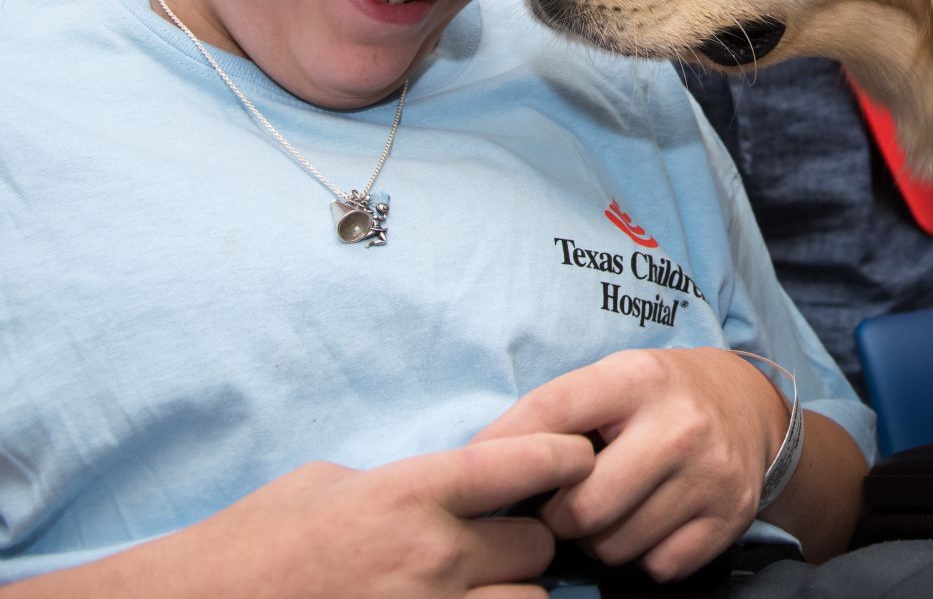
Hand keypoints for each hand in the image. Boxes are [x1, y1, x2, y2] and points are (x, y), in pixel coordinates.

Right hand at [143, 434, 592, 598]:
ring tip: (480, 586)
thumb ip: (403, 482)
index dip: (565, 457)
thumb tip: (453, 482)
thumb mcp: (327, 484)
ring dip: (514, 594)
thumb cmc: (250, 543)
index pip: (529, 463)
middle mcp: (430, 557)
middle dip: (530, 539)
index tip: (572, 458)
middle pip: (540, 544)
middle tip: (504, 539)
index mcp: (410, 494)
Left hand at [470, 348, 786, 581]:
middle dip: (561, 517)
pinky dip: (645, 556)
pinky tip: (650, 523)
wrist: (749, 405)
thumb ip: (556, 413)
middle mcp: (680, 425)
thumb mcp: (613, 379)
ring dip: (601, 541)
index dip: (504, 449)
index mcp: (639, 379)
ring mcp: (710, 474)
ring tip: (613, 509)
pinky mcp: (731, 516)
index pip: (552, 415)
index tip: (477, 474)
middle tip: (567, 504)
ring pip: (615, 548)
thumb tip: (480, 462)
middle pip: (582, 509)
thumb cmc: (659, 396)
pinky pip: (658, 567)